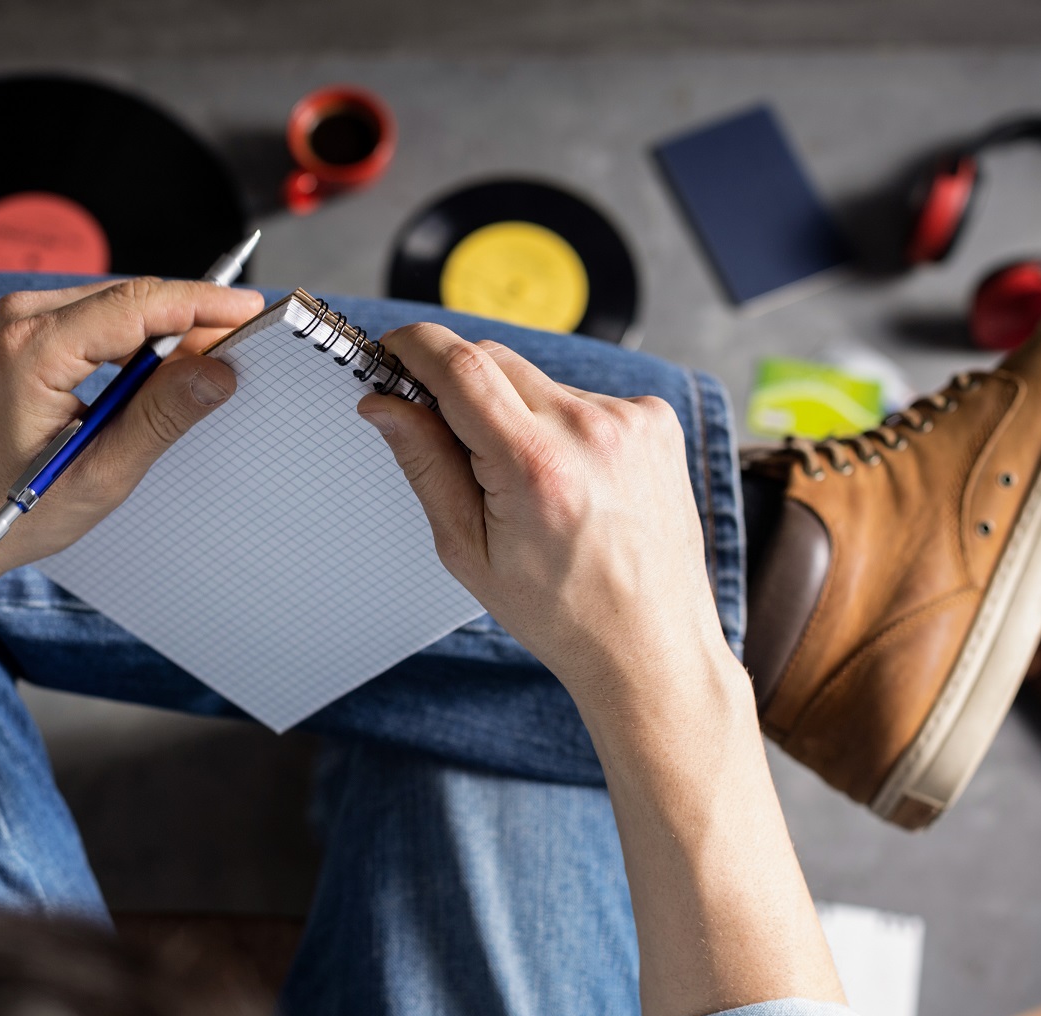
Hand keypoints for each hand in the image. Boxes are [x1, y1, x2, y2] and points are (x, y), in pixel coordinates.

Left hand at [0, 277, 265, 606]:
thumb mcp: (97, 474)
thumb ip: (160, 417)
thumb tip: (216, 372)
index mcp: (33, 348)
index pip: (139, 304)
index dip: (204, 304)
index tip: (252, 313)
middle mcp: (19, 320)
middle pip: (131, 299)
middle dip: (191, 320)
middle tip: (243, 351)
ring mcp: (14, 324)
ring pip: (115, 309)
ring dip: (163, 334)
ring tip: (206, 370)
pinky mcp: (18, 337)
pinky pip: (93, 323)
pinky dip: (132, 343)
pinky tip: (157, 376)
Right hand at [356, 325, 734, 709]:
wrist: (650, 642)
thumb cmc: (561, 611)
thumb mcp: (467, 549)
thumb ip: (424, 464)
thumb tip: (384, 405)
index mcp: (535, 467)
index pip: (459, 365)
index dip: (414, 347)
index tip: (391, 354)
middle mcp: (590, 431)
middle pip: (494, 359)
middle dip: (458, 386)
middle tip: (450, 440)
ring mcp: (632, 420)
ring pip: (537, 380)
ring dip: (514, 411)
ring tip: (528, 485)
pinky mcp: (656, 418)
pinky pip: (582, 396)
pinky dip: (561, 425)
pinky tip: (571, 481)